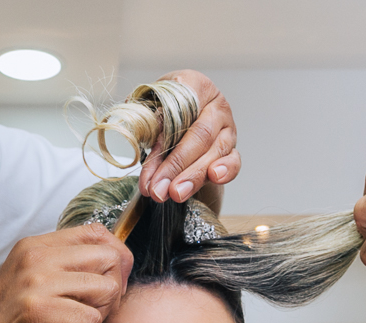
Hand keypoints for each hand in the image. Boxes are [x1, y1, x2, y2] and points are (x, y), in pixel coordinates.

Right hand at [0, 224, 132, 322]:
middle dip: (108, 294)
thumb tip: (118, 261)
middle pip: (109, 259)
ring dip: (93, 320)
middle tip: (81, 317)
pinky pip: (91, 322)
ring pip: (106, 291)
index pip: (96, 234)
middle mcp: (34, 259)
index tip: (99, 290)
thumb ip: (66, 269)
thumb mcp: (31, 288)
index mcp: (33, 248)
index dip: (113, 262)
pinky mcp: (39, 315)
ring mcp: (35, 285)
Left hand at [138, 70, 239, 202]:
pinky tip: (214, 179)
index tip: (153, 148)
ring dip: (193, 177)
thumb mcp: (151, 108)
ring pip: (215, 153)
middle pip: (200, 136)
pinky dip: (225, 172)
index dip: (168, 130)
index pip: (184, 106)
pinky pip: (233, 162)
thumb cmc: (166, 113)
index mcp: (195, 86)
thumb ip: (146, 119)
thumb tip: (132, 134)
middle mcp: (216, 106)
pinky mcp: (232, 150)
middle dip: (176, 166)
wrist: (183, 123)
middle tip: (159, 189)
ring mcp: (228, 129)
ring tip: (174, 194)